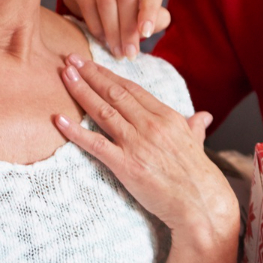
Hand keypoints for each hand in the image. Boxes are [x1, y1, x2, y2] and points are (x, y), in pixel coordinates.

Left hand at [54, 55, 236, 241]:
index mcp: (166, 116)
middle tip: (70, 59)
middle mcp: (150, 125)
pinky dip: (76, 132)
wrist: (200, 203)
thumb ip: (194, 126)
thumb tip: (202, 116)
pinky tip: (60, 120)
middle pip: (113, 93)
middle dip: (90, 74)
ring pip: (102, 111)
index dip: (108, 74)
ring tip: (64, 76)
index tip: (91, 63)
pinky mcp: (125, 165)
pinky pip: (96, 144)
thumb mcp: (197, 143)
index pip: (131, 89)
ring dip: (81, 91)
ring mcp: (136, 144)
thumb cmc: (198, 175)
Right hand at [60, 0, 169, 58]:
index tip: (145, 34)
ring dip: (112, 31)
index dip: (149, 10)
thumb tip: (151, 25)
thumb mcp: (147, 13)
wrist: (97, 1)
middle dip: (128, 29)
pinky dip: (95, 25)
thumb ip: (157, 19)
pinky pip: (87, 2)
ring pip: (106, 0)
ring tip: (116, 51)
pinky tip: (102, 39)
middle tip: (129, 53)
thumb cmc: (131, 8)